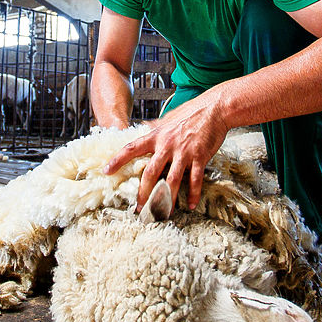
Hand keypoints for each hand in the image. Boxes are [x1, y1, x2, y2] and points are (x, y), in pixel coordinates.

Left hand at [104, 92, 228, 211]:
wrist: (214, 109)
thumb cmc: (191, 112)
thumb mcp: (168, 117)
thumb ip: (155, 126)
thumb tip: (142, 127)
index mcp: (157, 136)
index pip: (132, 148)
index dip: (118, 160)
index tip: (106, 171)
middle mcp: (167, 145)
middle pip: (150, 172)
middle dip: (144, 193)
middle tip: (139, 208)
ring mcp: (184, 152)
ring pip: (171, 180)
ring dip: (166, 199)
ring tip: (162, 213)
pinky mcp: (200, 157)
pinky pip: (195, 179)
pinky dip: (193, 193)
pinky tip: (190, 204)